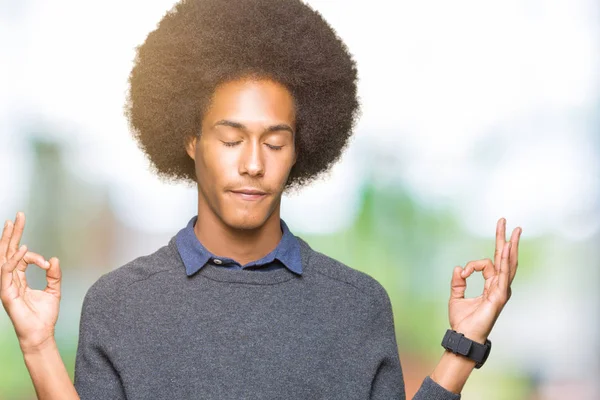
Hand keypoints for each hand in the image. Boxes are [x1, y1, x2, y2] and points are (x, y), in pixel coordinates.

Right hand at [0, 212, 61, 352]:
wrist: (41, 333)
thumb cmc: (44, 316)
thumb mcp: (53, 291)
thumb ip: (54, 275)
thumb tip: (55, 259)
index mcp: (19, 278)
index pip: (20, 257)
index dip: (33, 254)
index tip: (47, 263)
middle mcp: (10, 279)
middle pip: (8, 251)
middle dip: (12, 233)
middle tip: (18, 216)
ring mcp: (6, 285)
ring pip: (4, 257)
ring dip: (8, 240)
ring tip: (12, 223)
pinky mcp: (6, 293)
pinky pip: (6, 272)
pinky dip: (14, 260)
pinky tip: (22, 249)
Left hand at [448, 218, 521, 342]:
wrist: (463, 335)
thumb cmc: (462, 321)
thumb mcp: (456, 297)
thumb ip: (457, 282)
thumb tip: (458, 268)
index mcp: (490, 286)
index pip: (488, 264)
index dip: (472, 265)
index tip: (462, 273)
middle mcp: (499, 286)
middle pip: (504, 259)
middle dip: (504, 240)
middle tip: (504, 222)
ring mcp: (501, 291)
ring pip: (508, 264)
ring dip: (510, 246)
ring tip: (513, 230)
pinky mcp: (499, 296)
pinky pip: (503, 275)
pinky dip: (505, 261)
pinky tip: (506, 248)